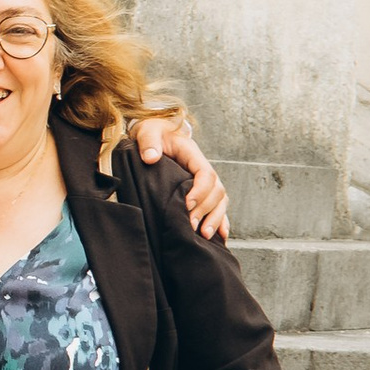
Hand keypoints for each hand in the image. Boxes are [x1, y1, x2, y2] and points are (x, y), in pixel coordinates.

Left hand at [134, 106, 228, 242]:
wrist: (155, 134)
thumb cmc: (153, 133)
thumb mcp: (148, 132)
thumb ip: (149, 142)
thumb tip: (150, 157)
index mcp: (193, 155)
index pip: (206, 174)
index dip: (200, 190)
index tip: (187, 204)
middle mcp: (203, 169)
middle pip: (216, 191)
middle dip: (206, 210)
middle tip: (191, 225)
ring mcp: (204, 182)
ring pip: (220, 201)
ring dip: (215, 219)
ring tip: (205, 235)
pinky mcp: (201, 192)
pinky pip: (217, 207)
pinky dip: (220, 221)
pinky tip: (220, 237)